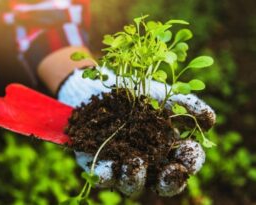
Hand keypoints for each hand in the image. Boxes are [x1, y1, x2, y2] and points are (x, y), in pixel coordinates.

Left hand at [57, 68, 214, 196]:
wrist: (95, 87)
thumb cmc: (133, 93)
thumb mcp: (160, 93)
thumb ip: (184, 104)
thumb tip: (210, 119)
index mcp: (166, 148)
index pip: (185, 162)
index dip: (191, 160)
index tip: (189, 149)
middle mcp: (147, 162)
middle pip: (164, 183)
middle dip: (171, 180)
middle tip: (172, 171)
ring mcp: (122, 167)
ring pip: (133, 185)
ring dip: (136, 177)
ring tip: (135, 162)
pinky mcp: (98, 165)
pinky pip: (103, 177)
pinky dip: (105, 175)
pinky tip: (106, 170)